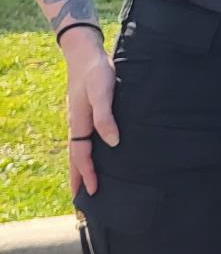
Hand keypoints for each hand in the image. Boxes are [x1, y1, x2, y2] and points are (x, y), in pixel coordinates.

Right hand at [63, 35, 117, 196]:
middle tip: (81, 198)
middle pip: (75, 156)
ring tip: (84, 182)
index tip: (94, 191)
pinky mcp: (85, 113)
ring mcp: (79, 119)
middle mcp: (76, 124)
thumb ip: (105, 116)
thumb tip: (112, 142)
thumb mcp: (103, 92)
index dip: (88, 173)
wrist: (85, 55)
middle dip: (78, 177)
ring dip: (80, 166)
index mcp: (79, 122)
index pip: (82, 155)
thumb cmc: (97, 72)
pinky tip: (92, 153)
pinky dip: (84, 152)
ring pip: (78, 148)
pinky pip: (82, 139)